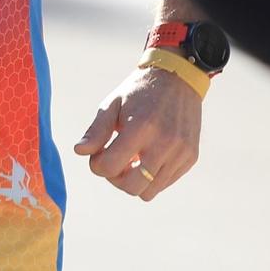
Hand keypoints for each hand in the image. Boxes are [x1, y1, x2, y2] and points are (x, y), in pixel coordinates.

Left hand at [71, 64, 201, 200]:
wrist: (177, 78)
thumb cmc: (138, 92)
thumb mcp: (113, 104)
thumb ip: (96, 130)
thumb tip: (79, 151)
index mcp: (141, 127)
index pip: (110, 167)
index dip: (97, 164)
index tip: (99, 153)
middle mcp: (164, 142)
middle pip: (131, 187)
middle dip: (116, 178)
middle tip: (114, 160)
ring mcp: (180, 152)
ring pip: (149, 192)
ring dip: (135, 181)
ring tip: (131, 160)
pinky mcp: (190, 157)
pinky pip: (165, 183)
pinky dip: (152, 177)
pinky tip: (148, 156)